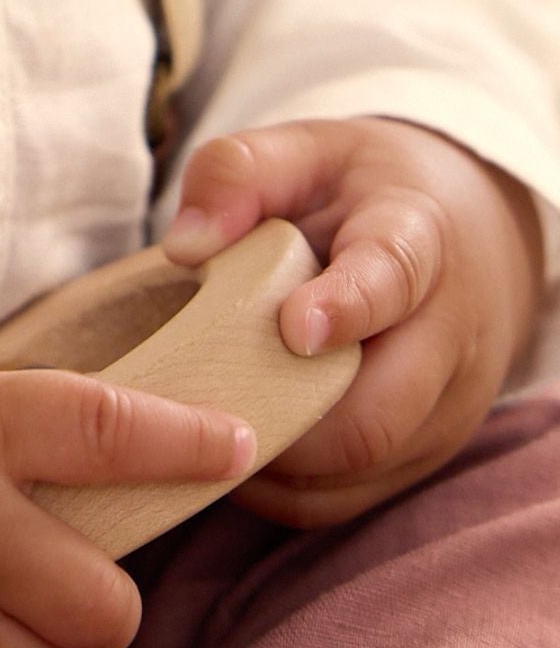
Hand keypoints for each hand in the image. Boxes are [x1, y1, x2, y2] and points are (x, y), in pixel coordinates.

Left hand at [164, 117, 543, 526]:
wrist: (464, 237)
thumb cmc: (365, 191)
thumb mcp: (307, 148)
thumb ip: (240, 174)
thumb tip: (184, 246)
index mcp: (418, 238)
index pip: (393, 277)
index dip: (347, 306)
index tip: (293, 326)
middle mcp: (448, 336)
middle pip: (378, 412)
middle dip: (283, 417)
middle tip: (197, 397)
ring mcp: (446, 408)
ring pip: (361, 469)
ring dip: (275, 460)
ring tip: (201, 422)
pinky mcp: (427, 454)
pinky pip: (351, 498)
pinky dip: (285, 489)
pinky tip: (231, 449)